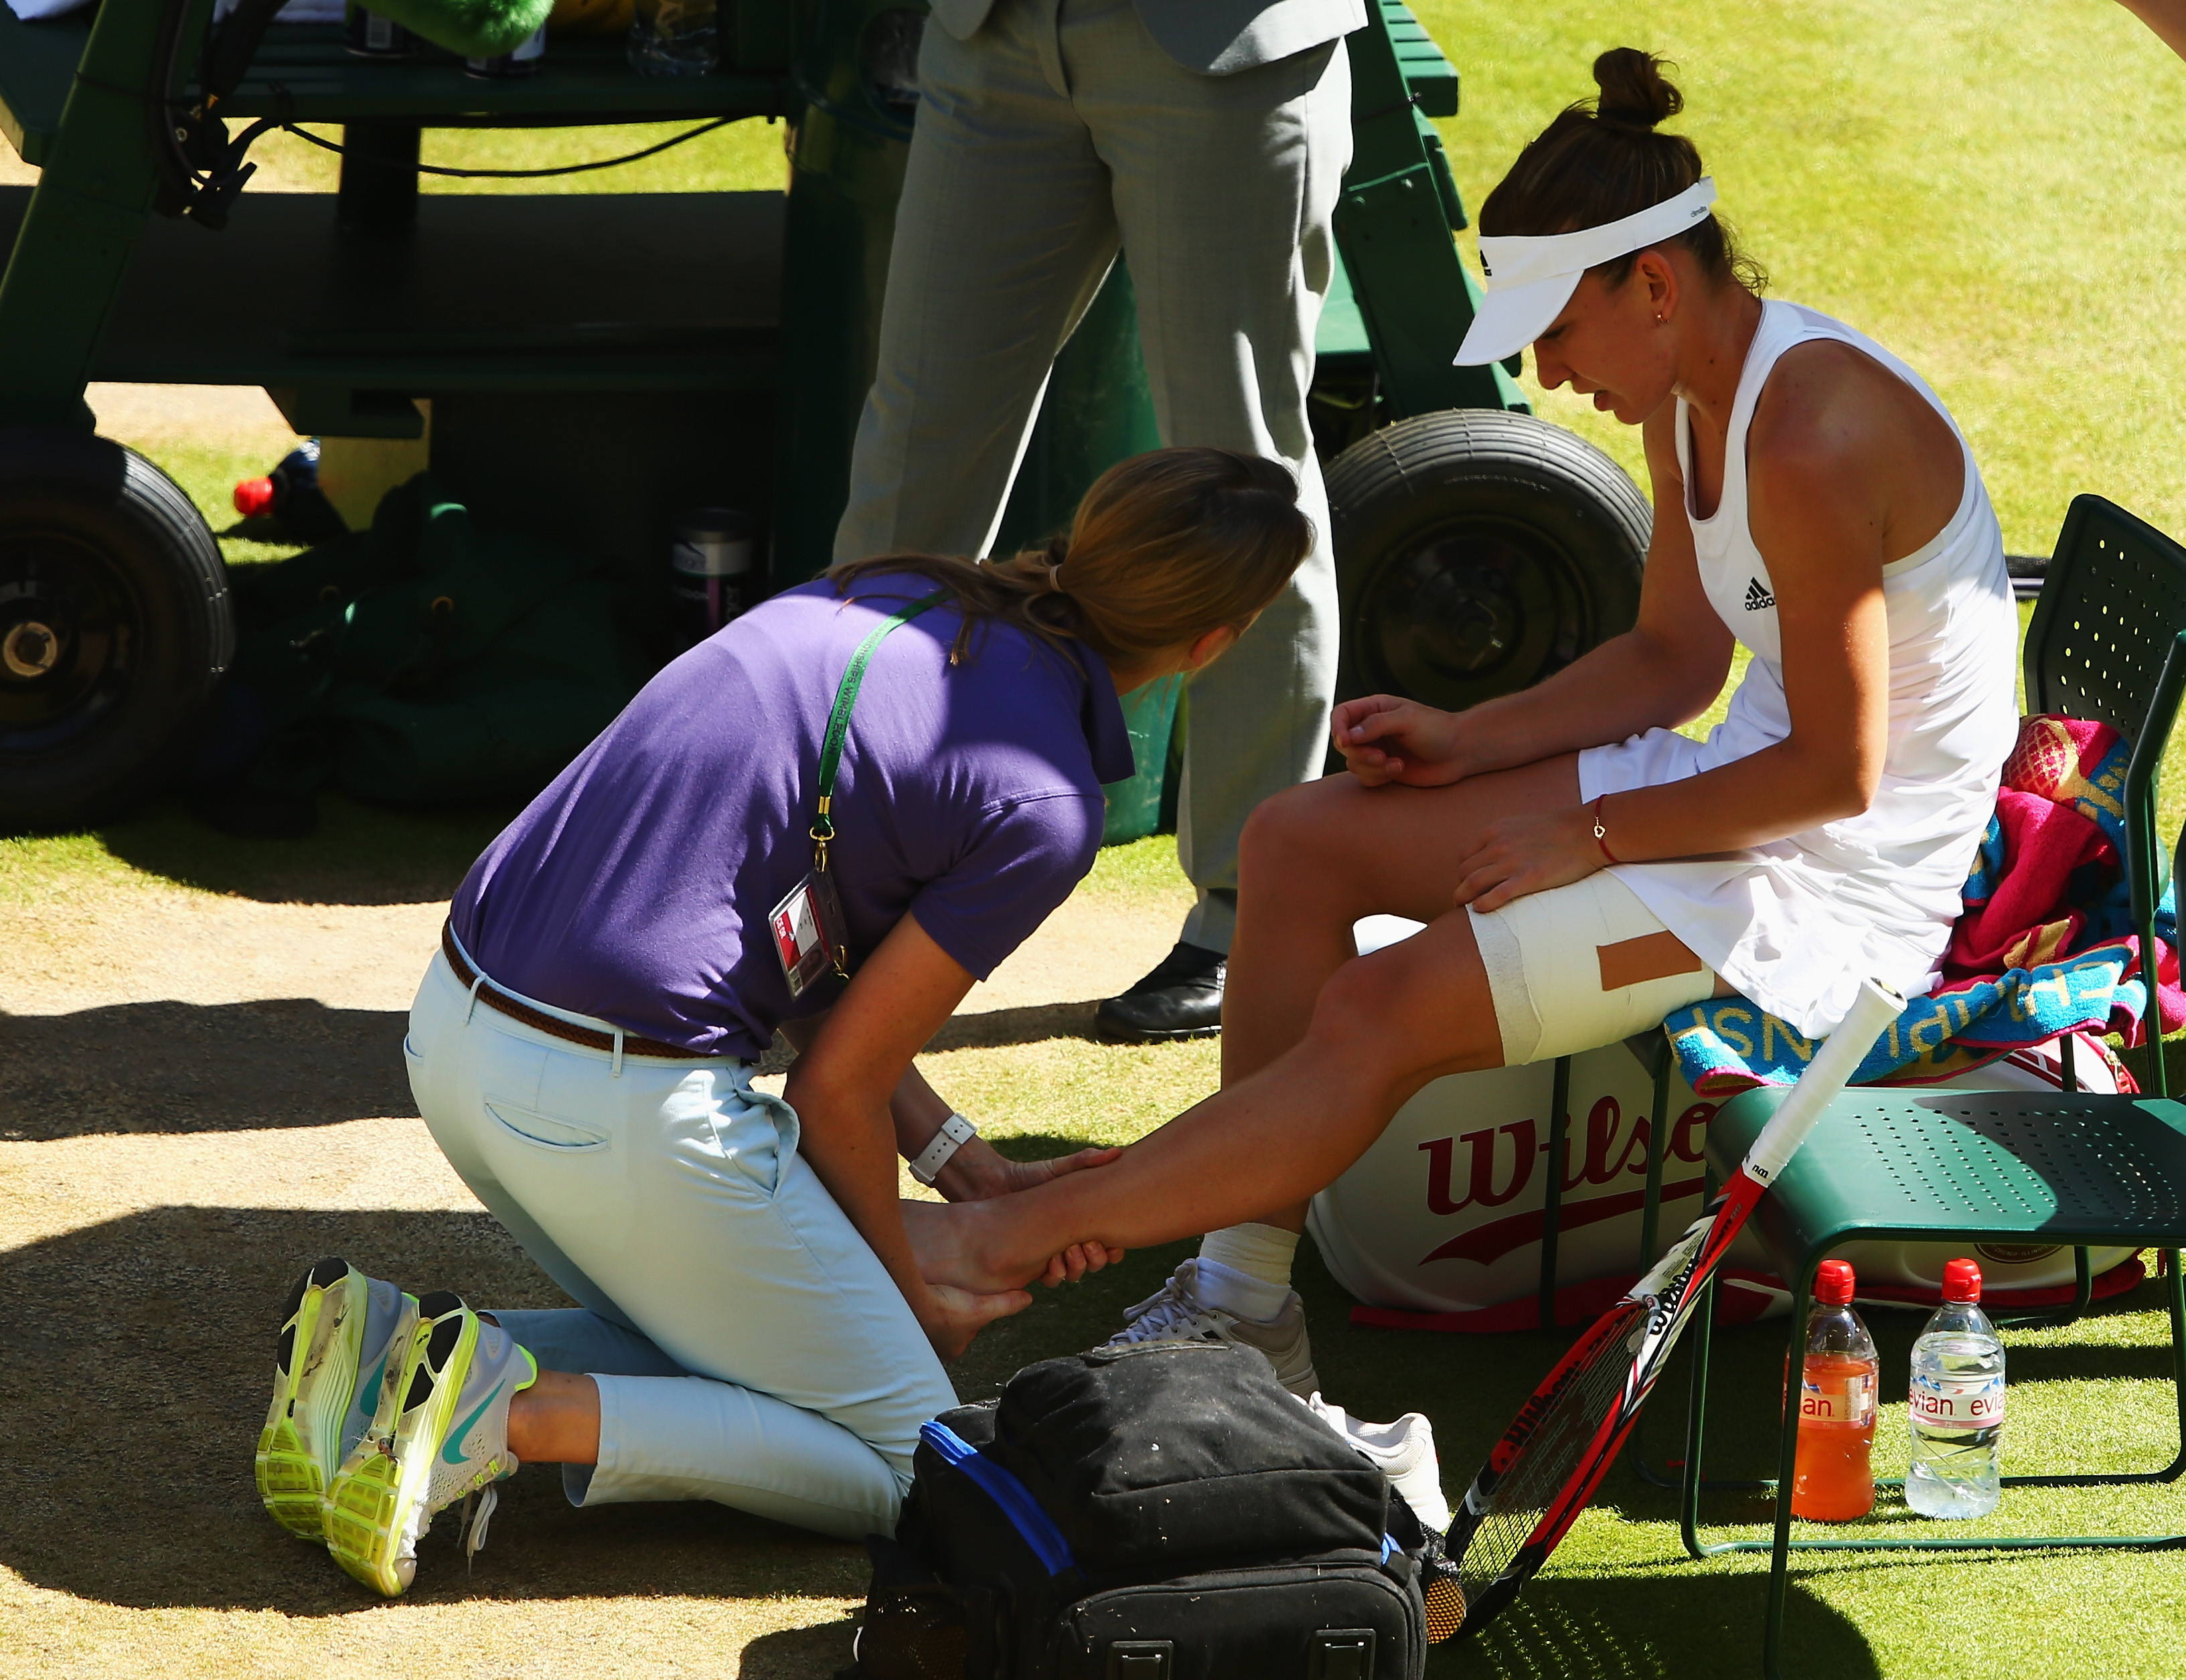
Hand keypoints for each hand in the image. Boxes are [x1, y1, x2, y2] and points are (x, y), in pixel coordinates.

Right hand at [918, 1281, 1032, 1362]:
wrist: (910, 1301)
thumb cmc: (946, 1310)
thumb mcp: (983, 1307)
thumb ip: (1005, 1304)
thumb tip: (1028, 1299)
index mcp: (954, 1349)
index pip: (967, 1333)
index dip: (971, 1317)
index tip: (969, 1303)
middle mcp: (935, 1348)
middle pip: (950, 1328)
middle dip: (952, 1315)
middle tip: (953, 1299)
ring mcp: (919, 1336)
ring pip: (933, 1321)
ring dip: (936, 1310)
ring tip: (939, 1295)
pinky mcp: (906, 1323)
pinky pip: (917, 1314)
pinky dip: (922, 1305)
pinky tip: (924, 1292)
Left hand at [935, 1141, 1126, 1284]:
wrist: (993, 1188)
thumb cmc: (1027, 1176)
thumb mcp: (1058, 1169)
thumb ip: (1086, 1161)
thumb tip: (1117, 1152)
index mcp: (1082, 1222)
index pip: (1109, 1243)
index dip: (1116, 1248)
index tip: (1116, 1243)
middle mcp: (1070, 1240)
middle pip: (1096, 1262)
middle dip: (1097, 1258)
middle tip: (1090, 1245)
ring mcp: (1052, 1252)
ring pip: (1075, 1273)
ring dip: (1078, 1268)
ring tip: (1070, 1253)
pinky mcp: (1032, 1263)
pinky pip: (1051, 1279)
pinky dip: (1056, 1275)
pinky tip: (1052, 1262)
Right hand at [1331, 696, 1469, 786]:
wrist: (1459, 752)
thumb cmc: (1437, 729)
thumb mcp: (1407, 719)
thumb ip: (1376, 724)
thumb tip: (1349, 737)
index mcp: (1375, 709)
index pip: (1341, 714)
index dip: (1337, 728)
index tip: (1346, 742)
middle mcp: (1372, 729)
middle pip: (1343, 743)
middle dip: (1359, 753)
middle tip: (1380, 756)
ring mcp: (1377, 750)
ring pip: (1353, 763)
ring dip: (1371, 768)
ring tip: (1396, 765)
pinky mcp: (1383, 769)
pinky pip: (1365, 778)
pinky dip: (1378, 777)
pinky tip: (1399, 770)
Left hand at [1453, 805, 1604, 913]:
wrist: (1587, 832)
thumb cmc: (1560, 829)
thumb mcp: (1523, 825)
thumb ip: (1505, 838)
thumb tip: (1496, 855)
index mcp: (1495, 831)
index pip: (1464, 856)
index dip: (1464, 872)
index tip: (1467, 884)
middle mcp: (1497, 846)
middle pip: (1464, 872)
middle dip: (1462, 888)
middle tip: (1463, 901)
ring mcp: (1511, 862)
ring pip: (1472, 884)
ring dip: (1464, 899)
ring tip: (1464, 910)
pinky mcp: (1527, 879)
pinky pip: (1494, 896)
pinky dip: (1482, 905)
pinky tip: (1480, 911)